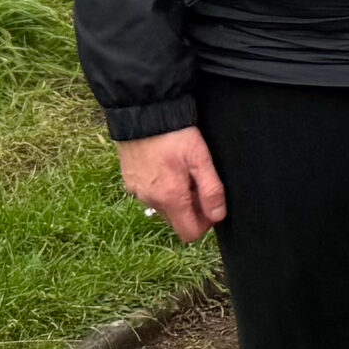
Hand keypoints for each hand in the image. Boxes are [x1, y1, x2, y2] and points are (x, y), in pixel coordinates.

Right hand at [117, 127, 227, 243]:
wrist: (142, 115)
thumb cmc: (175, 135)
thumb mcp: (201, 159)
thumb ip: (211, 190)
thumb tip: (218, 216)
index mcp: (170, 198)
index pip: (189, 233)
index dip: (205, 223)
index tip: (212, 203)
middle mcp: (151, 201)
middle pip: (177, 220)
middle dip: (192, 207)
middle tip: (199, 179)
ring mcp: (137, 192)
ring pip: (164, 207)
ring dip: (177, 197)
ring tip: (183, 169)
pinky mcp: (130, 182)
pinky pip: (150, 194)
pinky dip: (162, 187)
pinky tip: (167, 165)